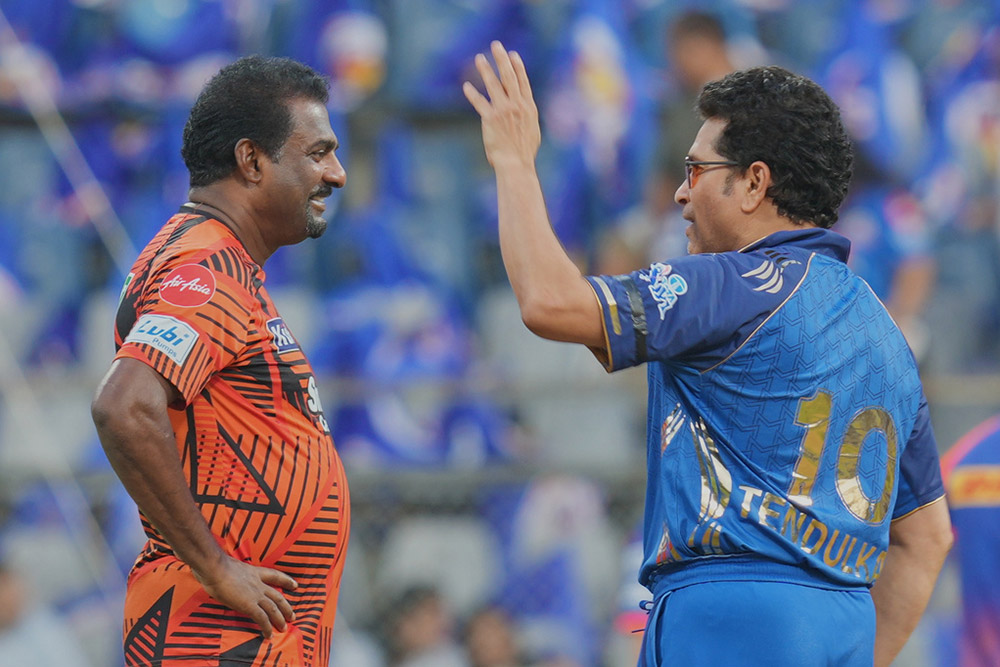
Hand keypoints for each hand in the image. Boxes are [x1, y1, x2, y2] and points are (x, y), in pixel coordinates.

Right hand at [192, 556, 297, 637]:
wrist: (215, 568)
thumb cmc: (216, 565)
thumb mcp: (230, 565)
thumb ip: (233, 571)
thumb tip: (225, 575)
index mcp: (254, 572)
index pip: (275, 576)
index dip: (286, 581)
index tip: (295, 585)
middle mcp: (258, 584)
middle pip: (277, 596)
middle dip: (286, 607)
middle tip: (292, 616)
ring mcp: (255, 595)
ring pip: (273, 609)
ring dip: (279, 620)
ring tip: (284, 628)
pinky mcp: (249, 605)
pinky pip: (262, 619)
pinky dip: (267, 628)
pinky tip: (269, 635)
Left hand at [463, 40, 540, 169]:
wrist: (516, 164)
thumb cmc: (524, 151)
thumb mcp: (532, 129)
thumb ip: (527, 115)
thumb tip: (523, 108)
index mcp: (528, 107)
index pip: (522, 81)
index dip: (517, 66)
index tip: (511, 54)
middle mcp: (516, 105)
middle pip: (509, 76)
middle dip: (501, 59)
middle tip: (496, 45)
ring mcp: (503, 111)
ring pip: (493, 85)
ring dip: (485, 70)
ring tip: (479, 58)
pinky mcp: (490, 119)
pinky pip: (479, 102)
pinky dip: (472, 94)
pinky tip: (466, 86)